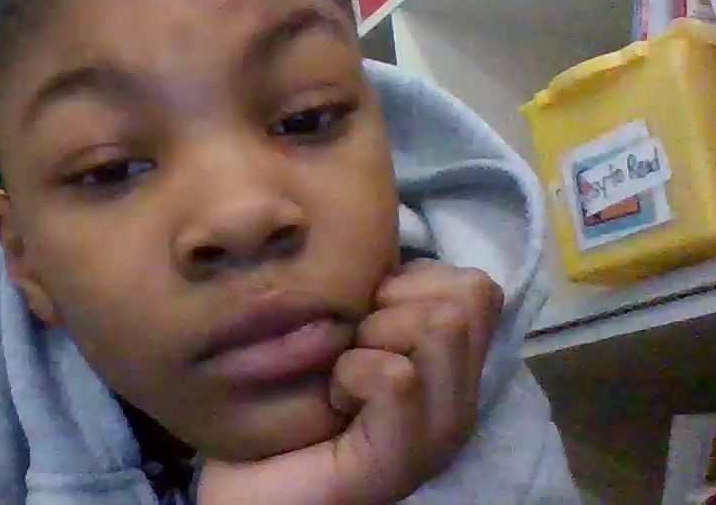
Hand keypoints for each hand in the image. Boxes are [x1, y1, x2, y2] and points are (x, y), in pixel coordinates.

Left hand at [197, 260, 502, 504]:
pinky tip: (331, 402)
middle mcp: (458, 403)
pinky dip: (352, 374)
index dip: (409, 281)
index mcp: (448, 367)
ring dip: (371, 338)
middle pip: (468, 296)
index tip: (362, 316)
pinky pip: (396, 377)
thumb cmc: (281, 395)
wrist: (239, 478)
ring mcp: (437, 437)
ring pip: (441, 326)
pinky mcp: (400, 463)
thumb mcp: (337, 326)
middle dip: (392, 305)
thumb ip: (373, 291)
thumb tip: (382, 237)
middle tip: (350, 348)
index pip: (476, 284)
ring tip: (341, 376)